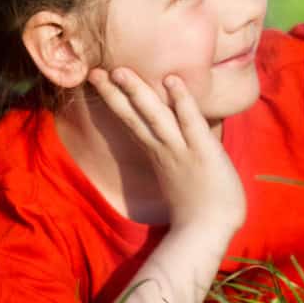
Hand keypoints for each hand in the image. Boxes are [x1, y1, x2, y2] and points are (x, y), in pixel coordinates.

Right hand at [88, 68, 246, 243]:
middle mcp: (164, 148)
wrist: (208, 231)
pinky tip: (172, 80)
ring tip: (120, 71)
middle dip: (114, 92)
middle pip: (134, 116)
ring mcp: (181, 149)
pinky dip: (182, 101)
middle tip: (94, 71)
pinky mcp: (203, 150)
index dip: (116, 99)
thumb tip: (173, 142)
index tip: (98, 79)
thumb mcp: (180, 175)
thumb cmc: (198, 206)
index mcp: (158, 152)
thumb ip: (173, 156)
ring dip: (138, 92)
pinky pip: (190, 122)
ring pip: (156, 116)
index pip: (132, 120)